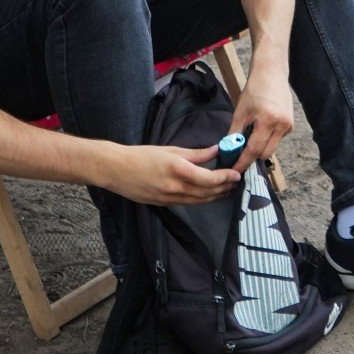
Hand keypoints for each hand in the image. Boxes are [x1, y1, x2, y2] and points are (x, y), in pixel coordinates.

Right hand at [101, 142, 239, 204]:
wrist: (117, 170)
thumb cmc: (142, 155)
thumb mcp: (171, 150)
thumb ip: (196, 153)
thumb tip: (217, 150)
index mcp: (178, 170)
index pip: (209, 178)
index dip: (225, 177)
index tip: (236, 173)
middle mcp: (175, 187)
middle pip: (207, 192)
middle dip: (224, 188)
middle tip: (236, 182)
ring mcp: (169, 198)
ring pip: (199, 201)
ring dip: (215, 196)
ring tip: (227, 190)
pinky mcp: (164, 204)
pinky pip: (188, 203)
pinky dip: (201, 200)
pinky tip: (209, 195)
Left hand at [228, 67, 293, 170]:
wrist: (272, 74)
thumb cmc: (254, 90)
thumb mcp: (240, 112)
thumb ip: (234, 133)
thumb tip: (228, 151)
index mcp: (268, 121)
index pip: (254, 150)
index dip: (243, 162)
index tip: (234, 171)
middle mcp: (282, 125)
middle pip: (265, 153)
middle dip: (252, 155)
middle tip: (240, 150)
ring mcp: (288, 125)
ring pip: (272, 147)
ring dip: (261, 146)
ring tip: (252, 133)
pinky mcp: (291, 124)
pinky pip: (277, 139)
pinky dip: (268, 138)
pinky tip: (264, 126)